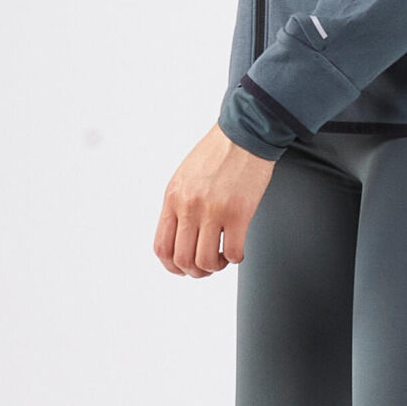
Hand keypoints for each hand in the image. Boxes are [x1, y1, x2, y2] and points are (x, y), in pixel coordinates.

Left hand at [154, 127, 277, 276]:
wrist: (244, 134)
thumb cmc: (218, 153)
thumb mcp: (185, 178)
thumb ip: (179, 205)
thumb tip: (180, 235)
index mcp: (173, 198)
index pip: (162, 247)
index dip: (172, 266)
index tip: (183, 268)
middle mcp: (189, 206)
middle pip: (182, 259)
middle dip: (195, 271)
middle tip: (207, 266)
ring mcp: (213, 211)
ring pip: (206, 261)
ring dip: (216, 267)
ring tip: (223, 257)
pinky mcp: (239, 213)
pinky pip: (234, 252)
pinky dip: (235, 258)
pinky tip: (238, 248)